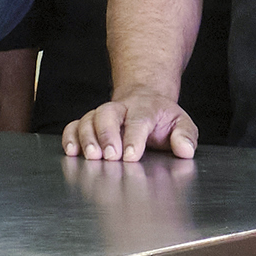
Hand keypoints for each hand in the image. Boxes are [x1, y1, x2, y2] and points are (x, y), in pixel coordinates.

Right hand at [62, 89, 198, 161]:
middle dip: (106, 135)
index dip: (133, 137)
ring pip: (89, 119)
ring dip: (87, 138)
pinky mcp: (89, 122)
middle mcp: (120, 108)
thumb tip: (185, 149)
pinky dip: (70, 137)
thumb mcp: (181, 122)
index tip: (131, 155)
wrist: (144, 99)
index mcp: (145, 108)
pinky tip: (72, 151)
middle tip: (110, 156)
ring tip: (91, 156)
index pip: (138, 120)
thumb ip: (185, 135)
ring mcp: (102, 114)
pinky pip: (74, 125)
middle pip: (108, 114)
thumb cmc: (161, 118)